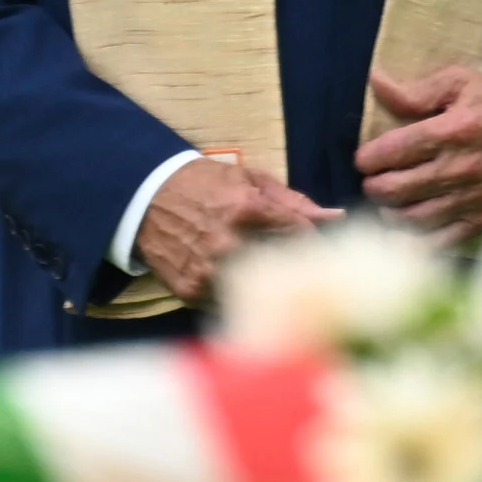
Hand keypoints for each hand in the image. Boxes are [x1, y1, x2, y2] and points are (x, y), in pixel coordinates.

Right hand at [133, 156, 332, 304]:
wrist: (143, 196)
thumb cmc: (202, 183)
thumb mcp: (247, 179)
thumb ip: (293, 200)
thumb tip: (337, 217)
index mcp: (247, 209)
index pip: (300, 235)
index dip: (307, 238)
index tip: (306, 240)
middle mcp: (228, 242)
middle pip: (281, 266)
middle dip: (289, 264)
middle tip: (287, 260)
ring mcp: (208, 270)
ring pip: (256, 290)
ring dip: (261, 282)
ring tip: (258, 271)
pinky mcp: (190, 290)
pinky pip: (226, 301)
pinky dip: (233, 292)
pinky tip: (229, 277)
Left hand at [354, 64, 481, 241]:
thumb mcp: (462, 83)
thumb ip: (417, 90)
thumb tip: (375, 83)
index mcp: (453, 130)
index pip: (394, 150)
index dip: (369, 158)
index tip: (364, 159)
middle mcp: (460, 168)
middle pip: (397, 189)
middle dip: (374, 186)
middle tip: (373, 181)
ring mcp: (471, 199)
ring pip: (413, 219)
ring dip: (390, 213)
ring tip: (388, 202)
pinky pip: (439, 242)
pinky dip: (415, 242)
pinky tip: (405, 231)